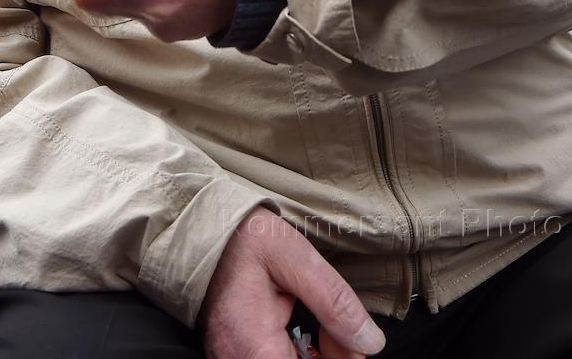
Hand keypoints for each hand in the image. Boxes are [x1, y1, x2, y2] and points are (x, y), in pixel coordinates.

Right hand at [201, 208, 385, 358]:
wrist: (201, 225)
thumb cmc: (242, 237)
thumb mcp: (294, 257)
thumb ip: (334, 301)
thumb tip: (370, 343)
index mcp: (253, 349)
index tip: (351, 344)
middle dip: (330, 358)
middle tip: (340, 333)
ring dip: (317, 357)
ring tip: (328, 332)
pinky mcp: (237, 355)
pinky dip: (301, 354)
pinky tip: (311, 335)